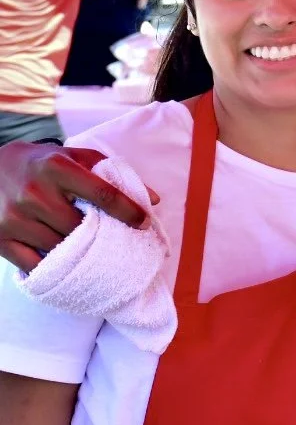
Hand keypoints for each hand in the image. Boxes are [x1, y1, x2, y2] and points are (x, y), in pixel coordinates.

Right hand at [0, 141, 146, 271]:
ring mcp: (14, 217)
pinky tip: (63, 262)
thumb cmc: (44, 163)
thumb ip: (114, 173)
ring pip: (60, 247)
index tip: (144, 223)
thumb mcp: (76, 157)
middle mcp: (34, 192)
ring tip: (87, 247)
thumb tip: (152, 200)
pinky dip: (52, 266)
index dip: (128, 210)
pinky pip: (33, 264)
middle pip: (80, 226)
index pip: (102, 192)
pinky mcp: (0, 238)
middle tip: (112, 238)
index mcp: (57, 168)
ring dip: (77, 251)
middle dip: (99, 234)